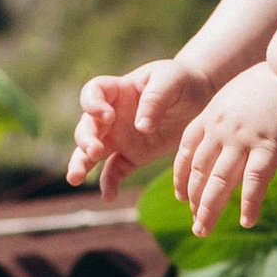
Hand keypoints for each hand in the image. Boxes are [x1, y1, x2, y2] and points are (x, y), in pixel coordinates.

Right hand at [69, 55, 211, 196]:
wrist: (202, 100)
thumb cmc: (182, 82)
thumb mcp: (171, 81)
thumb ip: (155, 99)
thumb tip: (141, 127)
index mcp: (119, 90)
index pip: (93, 93)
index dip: (93, 104)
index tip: (108, 116)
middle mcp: (113, 114)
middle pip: (87, 126)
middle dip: (85, 139)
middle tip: (94, 151)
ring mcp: (120, 137)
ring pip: (91, 152)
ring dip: (81, 163)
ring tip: (75, 178)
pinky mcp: (133, 156)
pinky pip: (115, 171)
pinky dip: (109, 183)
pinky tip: (108, 196)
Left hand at [175, 64, 276, 235]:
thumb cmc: (274, 82)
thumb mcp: (238, 97)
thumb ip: (229, 120)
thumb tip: (229, 139)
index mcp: (212, 116)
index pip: (187, 152)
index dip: (182, 177)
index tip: (182, 197)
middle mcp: (221, 129)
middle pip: (200, 172)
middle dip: (195, 201)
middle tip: (196, 225)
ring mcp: (244, 139)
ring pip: (219, 181)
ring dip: (209, 209)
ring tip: (203, 229)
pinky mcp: (270, 146)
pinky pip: (254, 181)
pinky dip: (249, 203)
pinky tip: (247, 220)